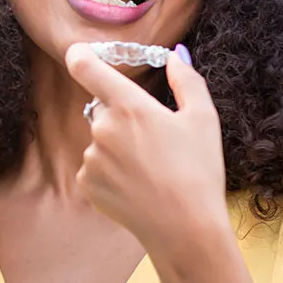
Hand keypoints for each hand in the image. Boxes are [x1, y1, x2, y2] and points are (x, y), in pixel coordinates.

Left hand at [65, 43, 230, 261]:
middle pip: (102, 107)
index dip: (79, 54)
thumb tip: (175, 55)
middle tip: (153, 139)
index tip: (80, 51)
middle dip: (121, 115)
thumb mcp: (203, 119)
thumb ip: (186, 80)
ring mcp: (91, 158)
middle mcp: (102, 129)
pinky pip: (94, 166)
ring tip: (150, 169)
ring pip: (100, 139)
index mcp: (129, 106)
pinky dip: (110, 172)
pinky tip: (137, 186)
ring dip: (117, 146)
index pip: (85, 66)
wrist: (186, 230)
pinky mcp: (86, 184)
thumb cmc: (199, 172)